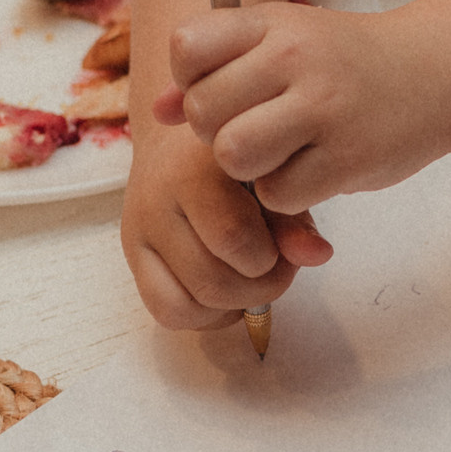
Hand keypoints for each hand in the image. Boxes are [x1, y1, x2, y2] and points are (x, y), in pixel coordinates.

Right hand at [122, 116, 331, 330]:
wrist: (181, 136)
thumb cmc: (237, 155)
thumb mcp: (274, 173)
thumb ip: (295, 216)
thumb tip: (317, 256)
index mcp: (193, 169)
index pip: (232, 238)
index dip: (272, 258)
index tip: (286, 243)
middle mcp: (156, 201)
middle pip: (211, 283)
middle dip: (258, 290)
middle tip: (278, 268)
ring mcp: (138, 232)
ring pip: (183, 309)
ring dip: (228, 308)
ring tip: (250, 279)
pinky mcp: (132, 255)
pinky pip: (165, 312)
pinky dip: (203, 315)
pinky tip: (227, 290)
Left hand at [159, 1, 450, 212]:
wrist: (436, 75)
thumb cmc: (344, 61)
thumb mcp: (283, 41)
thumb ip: (217, 68)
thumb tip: (158, 111)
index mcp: (274, 23)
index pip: (188, 48)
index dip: (192, 79)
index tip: (222, 88)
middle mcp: (296, 58)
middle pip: (205, 112)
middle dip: (217, 132)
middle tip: (253, 130)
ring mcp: (324, 109)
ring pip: (235, 156)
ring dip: (247, 169)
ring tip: (277, 155)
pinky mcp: (347, 158)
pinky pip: (278, 193)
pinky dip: (287, 193)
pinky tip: (312, 171)